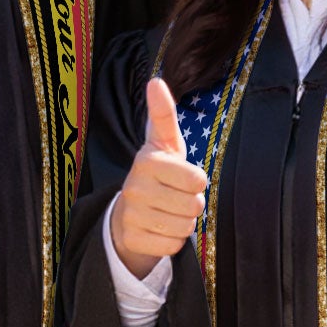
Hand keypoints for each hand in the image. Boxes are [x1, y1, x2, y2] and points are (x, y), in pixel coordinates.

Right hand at [109, 77, 206, 278]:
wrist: (129, 212)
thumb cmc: (158, 173)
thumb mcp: (164, 143)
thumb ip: (163, 114)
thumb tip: (156, 81)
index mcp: (147, 160)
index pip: (197, 179)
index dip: (197, 181)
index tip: (184, 177)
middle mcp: (135, 187)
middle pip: (194, 206)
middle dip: (192, 204)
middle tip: (176, 197)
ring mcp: (131, 214)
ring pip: (185, 227)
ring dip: (183, 222)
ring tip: (168, 212)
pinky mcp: (132, 239)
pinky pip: (172, 246)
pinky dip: (172, 241)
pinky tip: (159, 229)